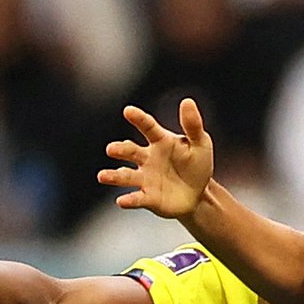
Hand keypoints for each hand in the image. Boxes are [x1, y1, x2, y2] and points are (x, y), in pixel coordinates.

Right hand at [98, 98, 212, 219]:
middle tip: (112, 149)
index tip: (128, 111)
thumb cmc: (197, 165)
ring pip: (126, 176)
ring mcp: (146, 178)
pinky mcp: (148, 198)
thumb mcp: (200, 144)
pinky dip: (129, 200)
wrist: (198, 194)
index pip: (148, 127)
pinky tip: (122, 201)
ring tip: (102, 176)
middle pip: (130, 151)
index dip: (139, 119)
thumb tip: (187, 101)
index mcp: (160, 142)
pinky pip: (137, 198)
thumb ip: (193, 126)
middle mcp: (147, 158)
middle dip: (120, 150)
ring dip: (114, 176)